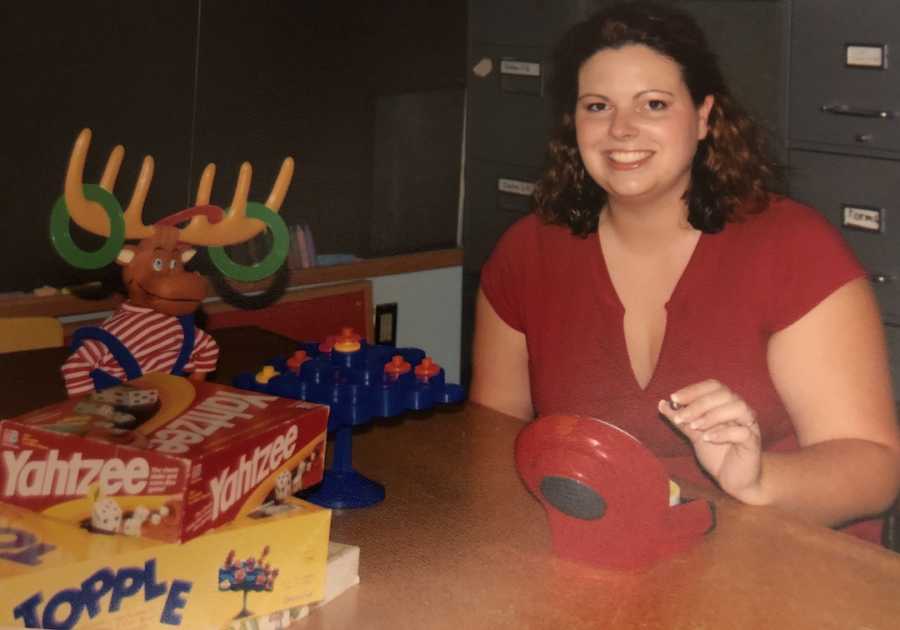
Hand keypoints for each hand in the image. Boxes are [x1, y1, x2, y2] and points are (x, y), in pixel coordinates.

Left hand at [657, 380, 763, 502]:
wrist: (733, 480)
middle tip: (680, 418)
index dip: (693, 390)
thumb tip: (662, 403)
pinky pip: (742, 431)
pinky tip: (708, 439)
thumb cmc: (717, 453)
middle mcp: (740, 410)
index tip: (674, 398)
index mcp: (726, 404)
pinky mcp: (753, 442)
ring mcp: (749, 425)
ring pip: (737, 407)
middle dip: (698, 404)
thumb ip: (680, 419)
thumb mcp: (694, 434)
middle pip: (723, 394)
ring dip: (712, 416)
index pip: (712, 385)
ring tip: (695, 428)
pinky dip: (723, 433)